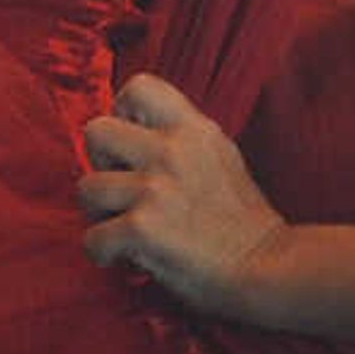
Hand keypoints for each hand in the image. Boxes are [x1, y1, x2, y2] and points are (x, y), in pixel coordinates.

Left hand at [76, 74, 285, 314]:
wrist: (268, 267)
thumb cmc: (243, 222)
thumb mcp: (221, 157)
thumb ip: (182, 140)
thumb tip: (135, 133)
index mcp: (194, 129)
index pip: (138, 86)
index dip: (122, 113)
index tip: (132, 147)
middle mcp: (171, 151)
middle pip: (96, 131)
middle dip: (99, 164)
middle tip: (123, 191)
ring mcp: (155, 188)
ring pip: (86, 188)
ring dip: (99, 215)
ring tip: (124, 230)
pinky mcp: (142, 228)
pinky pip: (92, 238)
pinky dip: (104, 254)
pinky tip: (128, 259)